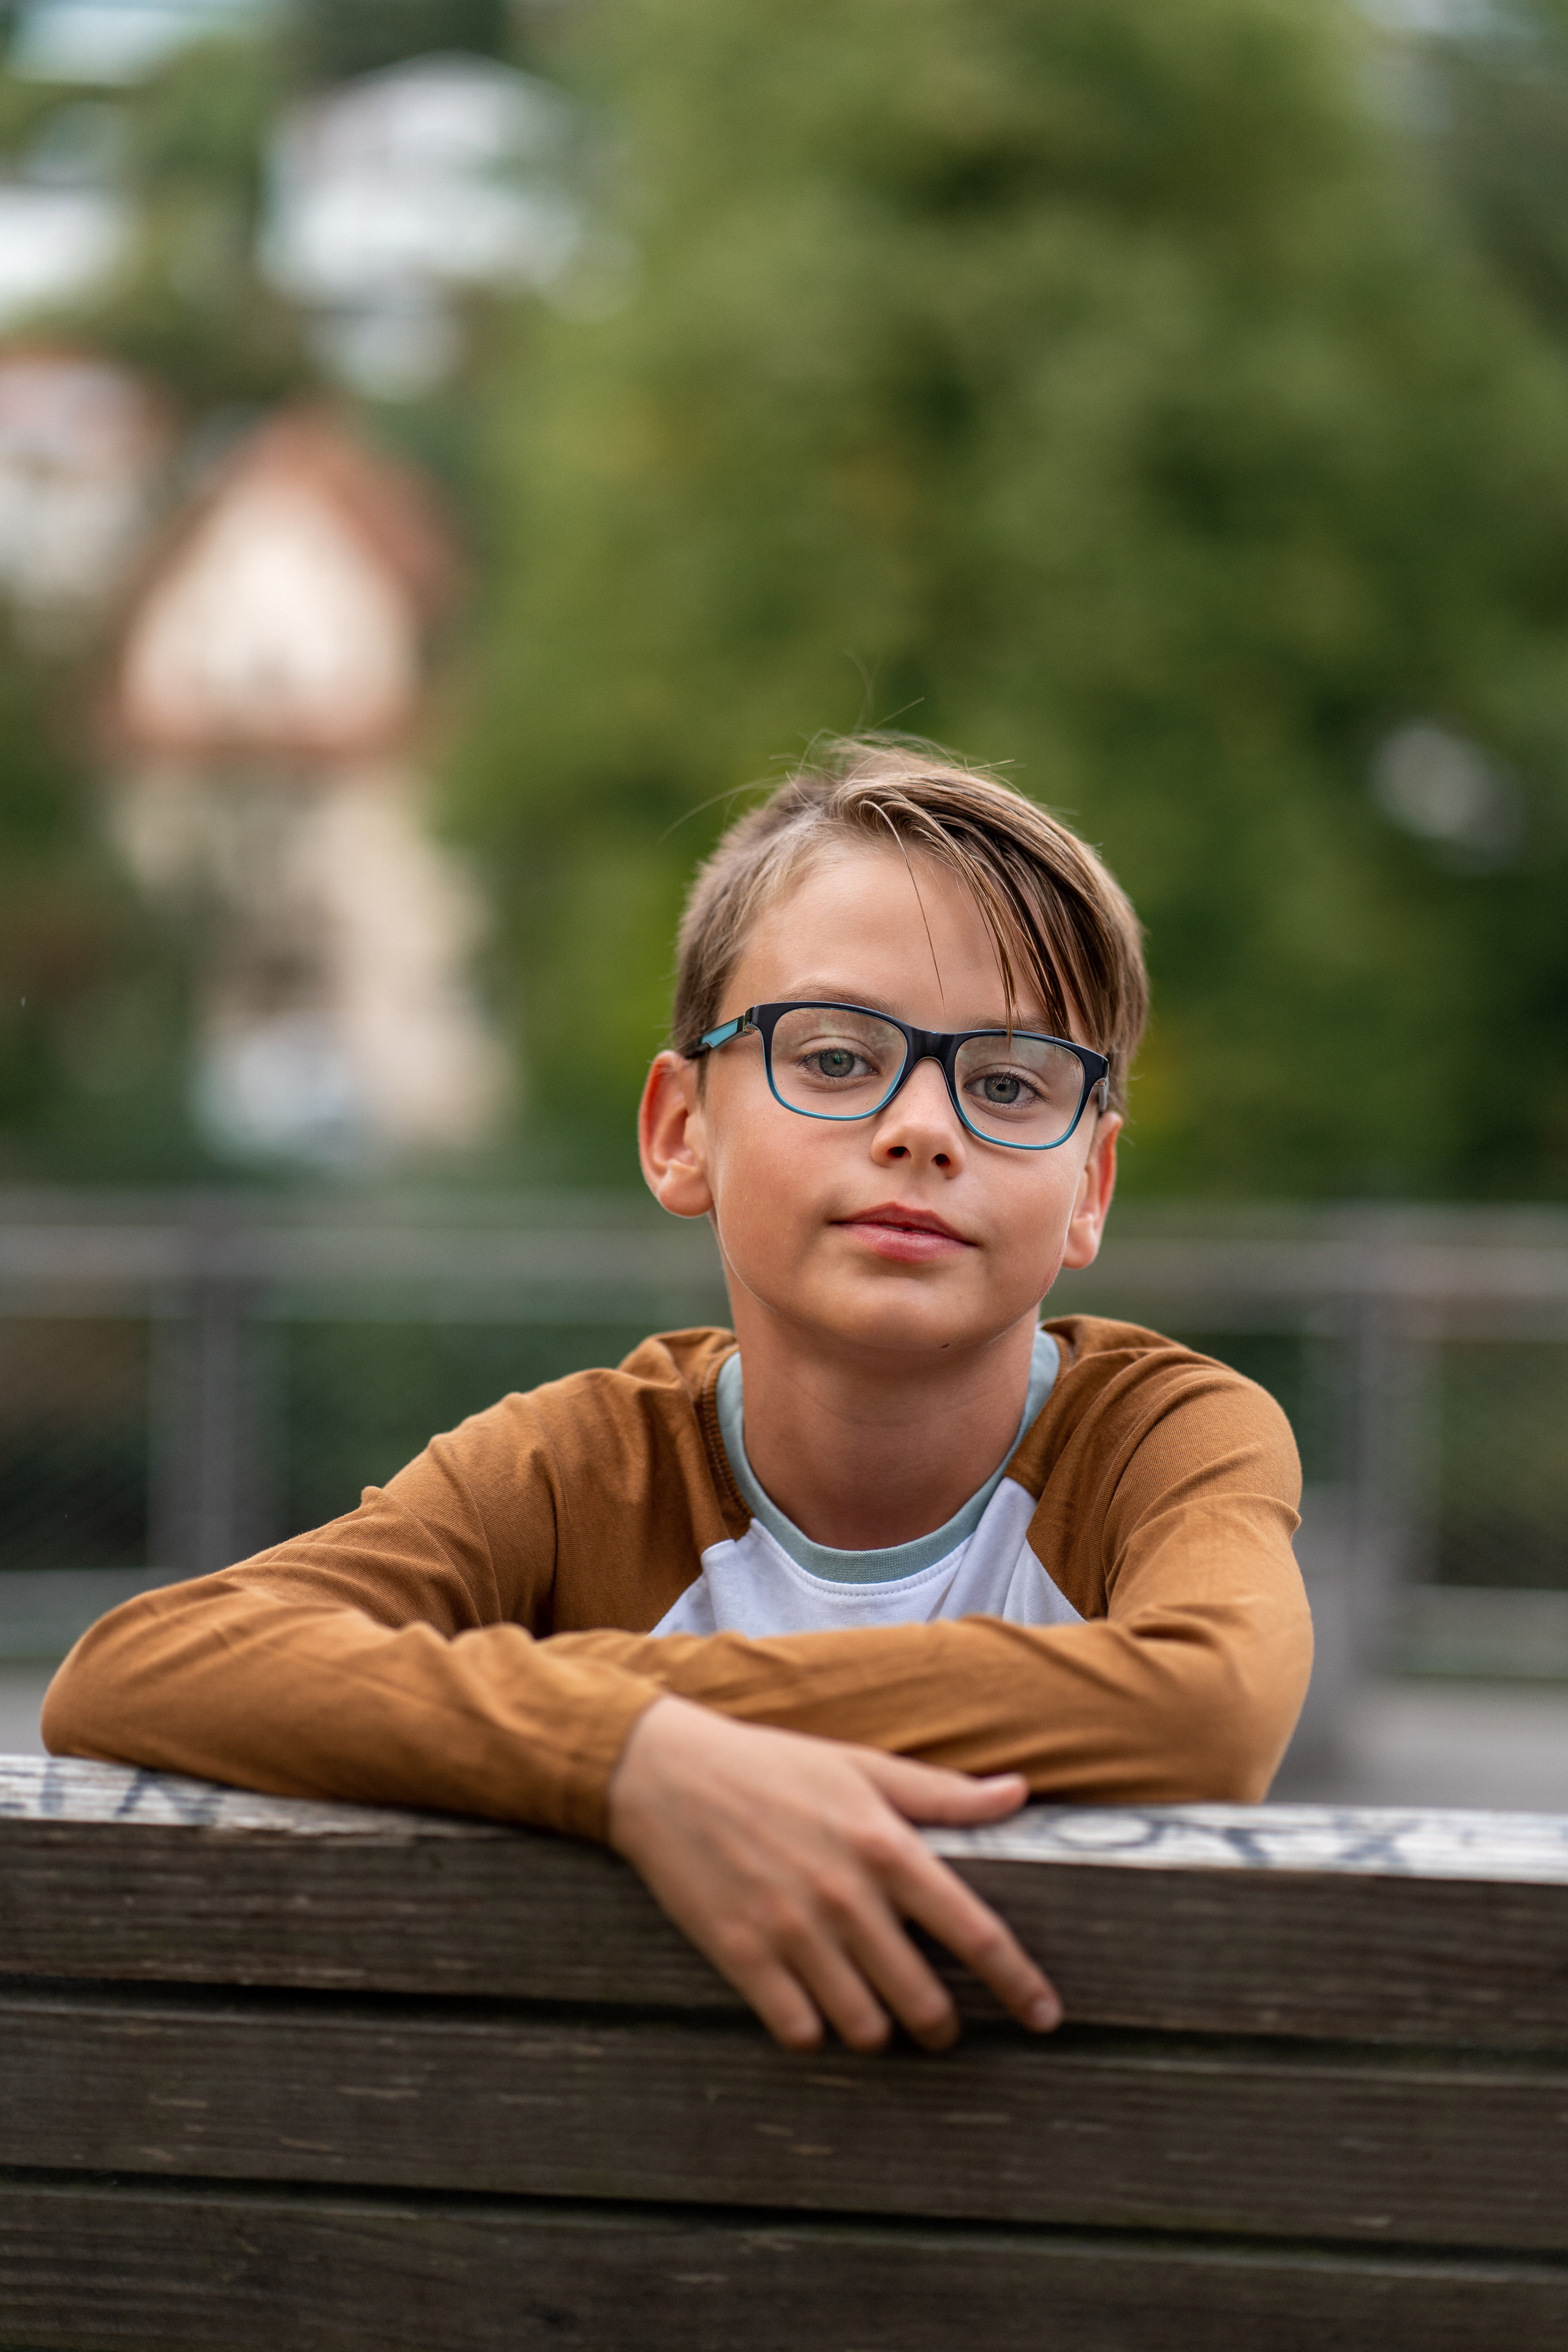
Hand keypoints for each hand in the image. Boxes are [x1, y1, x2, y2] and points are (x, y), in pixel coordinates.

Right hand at [606, 1694, 1061, 2053]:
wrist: (667, 1772)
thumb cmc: (772, 1765)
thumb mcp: (863, 1766)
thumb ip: (943, 1793)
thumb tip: (1018, 1793)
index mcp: (885, 1846)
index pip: (975, 1932)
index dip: (1019, 1982)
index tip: (1046, 2014)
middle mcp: (845, 1895)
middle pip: (923, 1999)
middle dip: (942, 2024)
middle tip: (940, 2023)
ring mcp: (791, 1931)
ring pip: (864, 2026)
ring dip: (880, 2032)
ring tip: (877, 2017)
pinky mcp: (741, 1956)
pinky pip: (798, 2031)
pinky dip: (815, 2034)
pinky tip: (815, 2012)